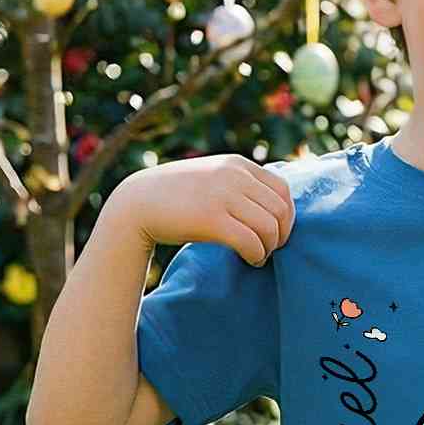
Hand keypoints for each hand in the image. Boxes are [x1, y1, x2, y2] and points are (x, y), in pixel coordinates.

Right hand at [111, 156, 295, 267]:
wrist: (136, 202)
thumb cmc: (177, 196)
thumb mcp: (212, 177)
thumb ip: (239, 183)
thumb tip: (273, 206)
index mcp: (237, 164)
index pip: (282, 189)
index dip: (287, 215)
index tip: (277, 231)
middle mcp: (234, 175)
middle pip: (280, 210)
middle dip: (281, 234)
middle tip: (270, 248)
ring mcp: (222, 195)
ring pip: (269, 227)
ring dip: (270, 247)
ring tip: (259, 255)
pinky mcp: (211, 219)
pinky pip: (250, 241)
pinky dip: (257, 255)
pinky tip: (250, 260)